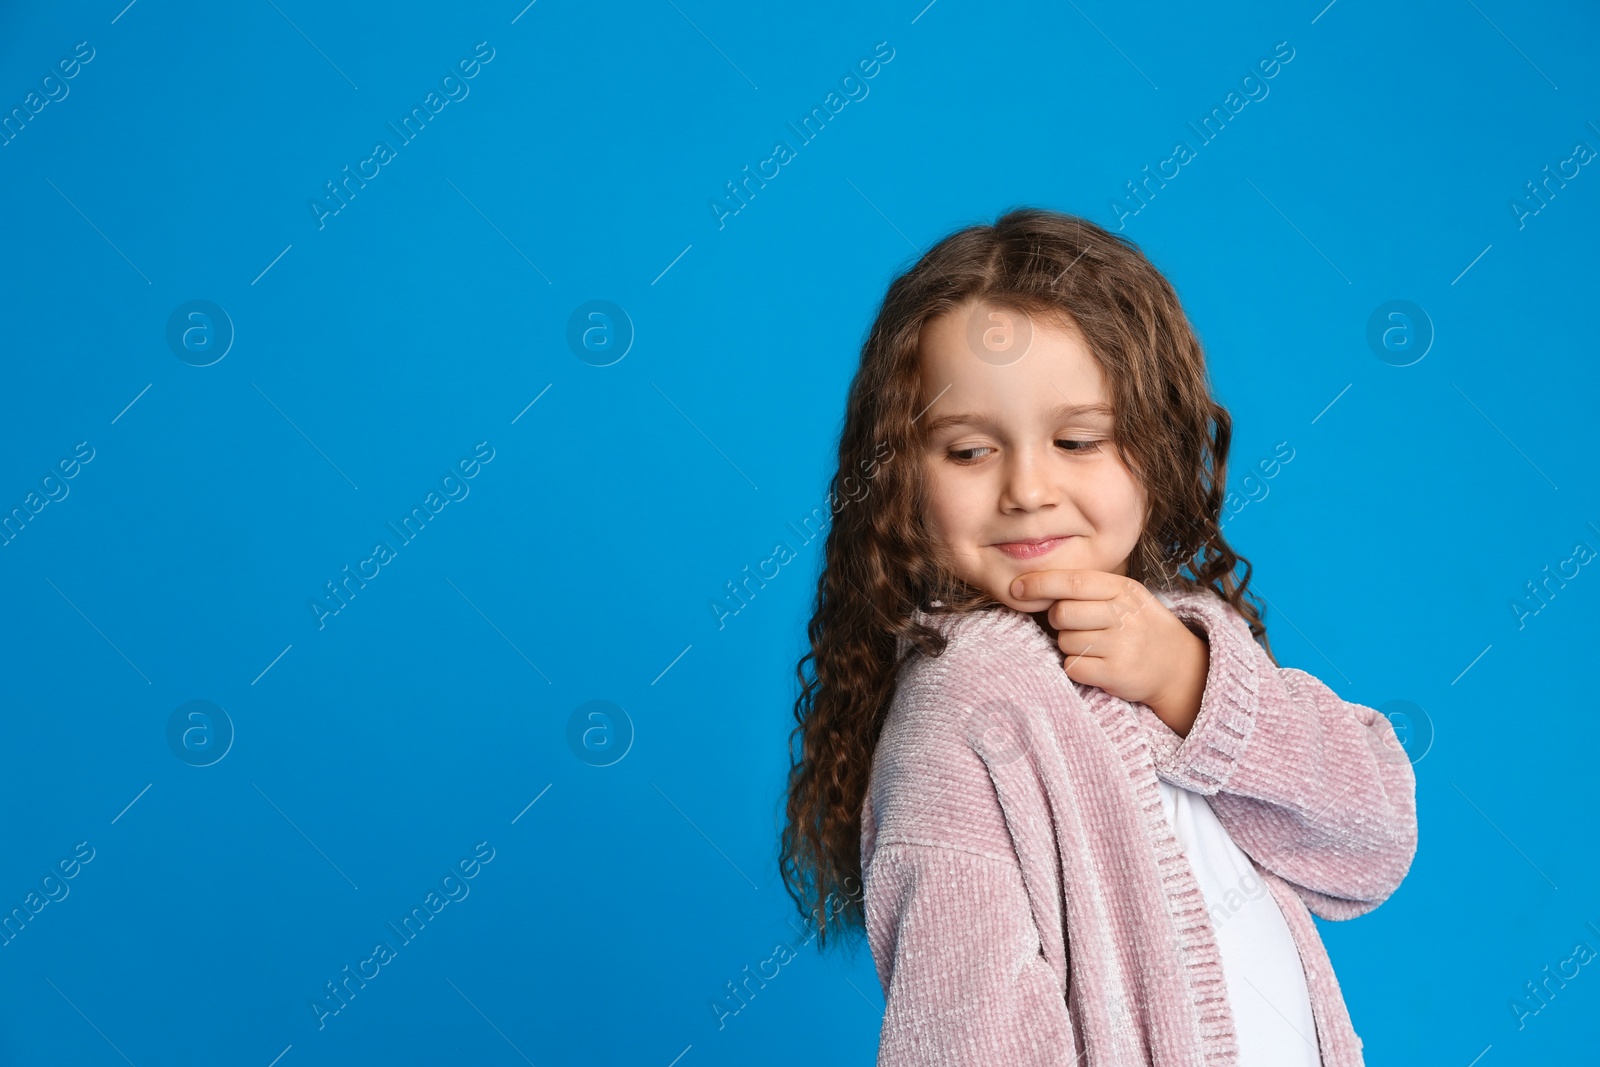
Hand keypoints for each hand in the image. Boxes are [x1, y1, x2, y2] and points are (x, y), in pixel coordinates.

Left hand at [1009, 568, 1208, 735]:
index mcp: (1123, 589)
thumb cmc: (1139, 626)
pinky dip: (1077, 666)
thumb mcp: (1125, 596)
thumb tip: (1032, 586)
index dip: (1038, 584)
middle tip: (1074, 625)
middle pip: (1062, 613)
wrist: (1178, 666)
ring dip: (1069, 645)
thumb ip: (1087, 589)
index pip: (1072, 581)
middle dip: (1057, 621)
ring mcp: (1122, 645)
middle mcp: (1124, 615)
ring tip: (1093, 646)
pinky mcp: (1116, 674)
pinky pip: (1073, 666)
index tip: (1016, 589)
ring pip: (1065, 641)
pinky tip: (1095, 664)